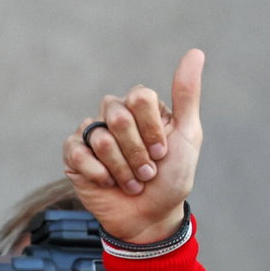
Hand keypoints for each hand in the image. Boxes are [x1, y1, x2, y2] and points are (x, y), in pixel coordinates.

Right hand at [62, 48, 204, 244]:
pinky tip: (109, 183)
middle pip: (119, 116)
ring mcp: (92, 134)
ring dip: (123, 169)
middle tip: (148, 172)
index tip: (163, 152)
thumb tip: (195, 52)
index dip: (152, 129)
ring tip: (132, 182)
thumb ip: (187, 95)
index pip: (139, 97)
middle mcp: (115, 116)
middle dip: (139, 153)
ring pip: (100, 136)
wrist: (152, 218)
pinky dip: (99, 174)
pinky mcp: (74, 155)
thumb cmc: (172, 179)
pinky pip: (77, 152)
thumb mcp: (188, 136)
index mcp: (142, 109)